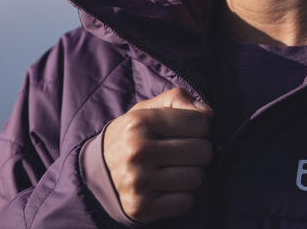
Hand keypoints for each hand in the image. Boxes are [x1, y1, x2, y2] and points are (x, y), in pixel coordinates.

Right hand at [103, 88, 213, 222]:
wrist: (99, 171)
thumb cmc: (134, 136)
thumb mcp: (149, 109)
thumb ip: (179, 99)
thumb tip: (208, 114)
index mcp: (140, 122)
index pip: (199, 124)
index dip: (198, 128)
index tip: (184, 132)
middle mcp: (137, 151)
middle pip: (202, 151)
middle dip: (197, 152)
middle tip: (180, 154)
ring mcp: (138, 181)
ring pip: (196, 178)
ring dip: (189, 175)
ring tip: (172, 170)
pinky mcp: (141, 207)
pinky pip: (186, 202)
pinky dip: (181, 197)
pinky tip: (165, 189)